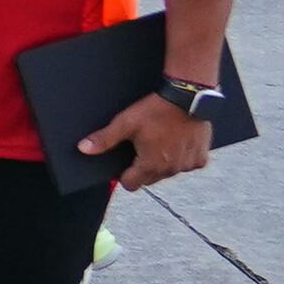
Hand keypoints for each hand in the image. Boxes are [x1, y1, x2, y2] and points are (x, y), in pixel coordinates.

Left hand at [85, 90, 217, 189]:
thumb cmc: (155, 110)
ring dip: (163, 163)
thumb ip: (105, 139)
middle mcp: (170, 170)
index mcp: (150, 165)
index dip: (124, 175)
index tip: (125, 163)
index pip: (131, 185)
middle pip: (150, 179)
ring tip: (160, 141)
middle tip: (142, 147)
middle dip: (143, 168)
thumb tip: (83, 149)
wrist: (188, 99)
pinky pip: (187, 164)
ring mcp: (187, 166)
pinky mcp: (201, 159)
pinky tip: (177, 141)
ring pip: (169, 172)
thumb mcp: (126, 123)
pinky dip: (181, 157)